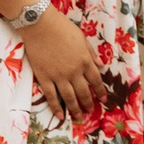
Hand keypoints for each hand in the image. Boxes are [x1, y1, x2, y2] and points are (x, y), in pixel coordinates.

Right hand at [18, 5, 103, 122]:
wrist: (40, 25)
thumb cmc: (62, 27)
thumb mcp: (82, 38)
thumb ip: (91, 53)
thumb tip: (102, 66)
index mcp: (85, 61)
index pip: (96, 80)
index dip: (100, 91)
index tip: (103, 99)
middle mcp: (74, 72)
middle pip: (84, 92)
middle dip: (88, 103)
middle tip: (90, 111)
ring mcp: (59, 76)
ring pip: (69, 98)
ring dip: (75, 109)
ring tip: (79, 117)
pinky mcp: (45, 78)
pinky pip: (51, 96)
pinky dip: (56, 107)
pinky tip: (60, 116)